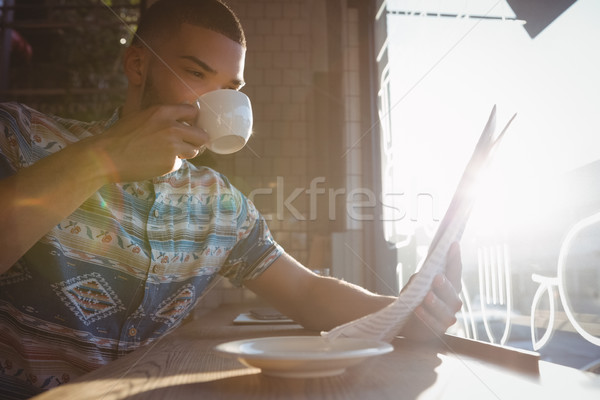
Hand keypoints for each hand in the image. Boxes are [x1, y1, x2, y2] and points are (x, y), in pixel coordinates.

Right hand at [86, 104, 208, 182]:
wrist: (106, 156)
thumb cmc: (120, 136)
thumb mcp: (141, 116)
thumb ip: (161, 117)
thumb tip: (181, 119)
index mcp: (163, 112)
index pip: (193, 112)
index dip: (193, 120)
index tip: (191, 125)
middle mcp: (172, 128)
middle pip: (202, 135)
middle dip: (197, 140)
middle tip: (189, 143)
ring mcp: (173, 147)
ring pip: (194, 151)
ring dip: (185, 152)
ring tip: (167, 153)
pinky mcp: (170, 164)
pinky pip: (179, 164)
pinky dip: (170, 164)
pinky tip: (155, 162)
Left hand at [400, 242, 462, 341]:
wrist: (407, 317)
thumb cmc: (417, 295)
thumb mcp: (419, 282)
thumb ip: (425, 274)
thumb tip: (430, 265)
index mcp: (451, 287)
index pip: (455, 271)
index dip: (455, 258)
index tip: (453, 244)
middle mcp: (453, 302)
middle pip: (453, 295)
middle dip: (445, 286)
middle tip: (437, 278)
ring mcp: (447, 317)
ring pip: (446, 312)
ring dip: (436, 303)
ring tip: (427, 296)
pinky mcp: (437, 330)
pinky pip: (434, 325)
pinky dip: (426, 317)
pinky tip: (418, 310)